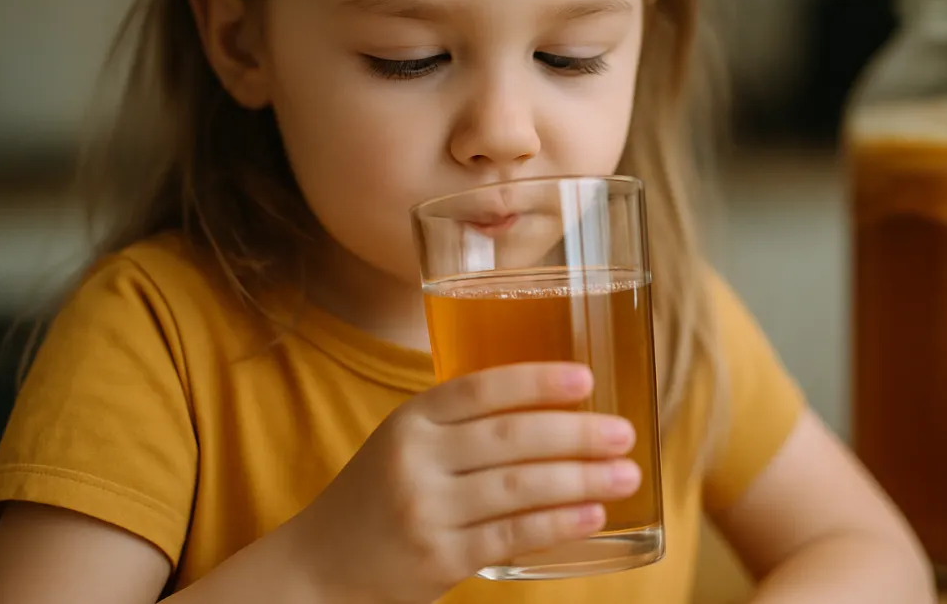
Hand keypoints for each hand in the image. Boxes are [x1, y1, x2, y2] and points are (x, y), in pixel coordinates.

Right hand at [292, 362, 640, 603]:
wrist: (320, 568)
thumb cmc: (379, 497)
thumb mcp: (405, 444)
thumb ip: (462, 424)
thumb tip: (556, 403)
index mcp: (410, 421)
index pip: (477, 389)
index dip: (534, 380)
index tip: (585, 377)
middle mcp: (416, 461)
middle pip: (509, 437)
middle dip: (576, 432)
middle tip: (624, 432)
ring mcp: (427, 512)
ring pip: (518, 487)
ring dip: (581, 478)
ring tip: (627, 473)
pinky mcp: (440, 559)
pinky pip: (511, 535)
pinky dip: (558, 523)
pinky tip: (593, 514)